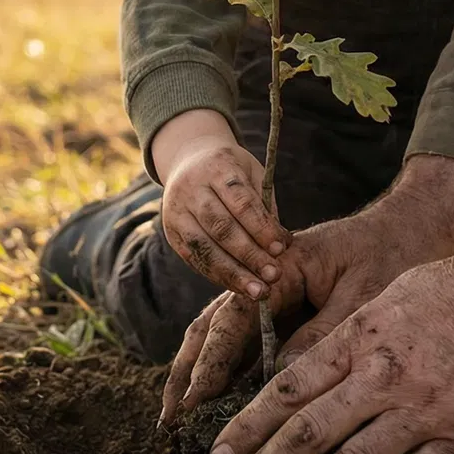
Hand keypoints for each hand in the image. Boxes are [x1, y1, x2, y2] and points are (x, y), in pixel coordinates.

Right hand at [151, 110, 285, 300]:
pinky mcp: (171, 233)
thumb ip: (266, 205)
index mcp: (217, 168)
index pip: (240, 201)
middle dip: (249, 255)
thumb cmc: (231, 171)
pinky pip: (195, 259)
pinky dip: (219, 276)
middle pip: (221, 227)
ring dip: (233, 274)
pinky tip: (239, 287)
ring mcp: (177, 212)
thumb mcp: (252, 173)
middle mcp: (192, 189)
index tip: (281, 248)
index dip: (261, 227)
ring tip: (258, 292)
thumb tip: (281, 246)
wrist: (188, 161)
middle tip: (274, 275)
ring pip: (204, 248)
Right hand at [160, 155, 453, 424]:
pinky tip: (220, 407)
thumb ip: (320, 338)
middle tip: (169, 422)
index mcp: (279, 265)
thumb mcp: (363, 297)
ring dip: (199, 375)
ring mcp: (275, 296)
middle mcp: (267, 279)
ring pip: (222, 337)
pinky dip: (229, 374)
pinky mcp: (289, 312)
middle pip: (212, 328)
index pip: (232, 319)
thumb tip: (278, 384)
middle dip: (188, 374)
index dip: (210, 365)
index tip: (194, 404)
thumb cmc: (396, 253)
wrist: (423, 225)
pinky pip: (249, 345)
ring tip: (178, 419)